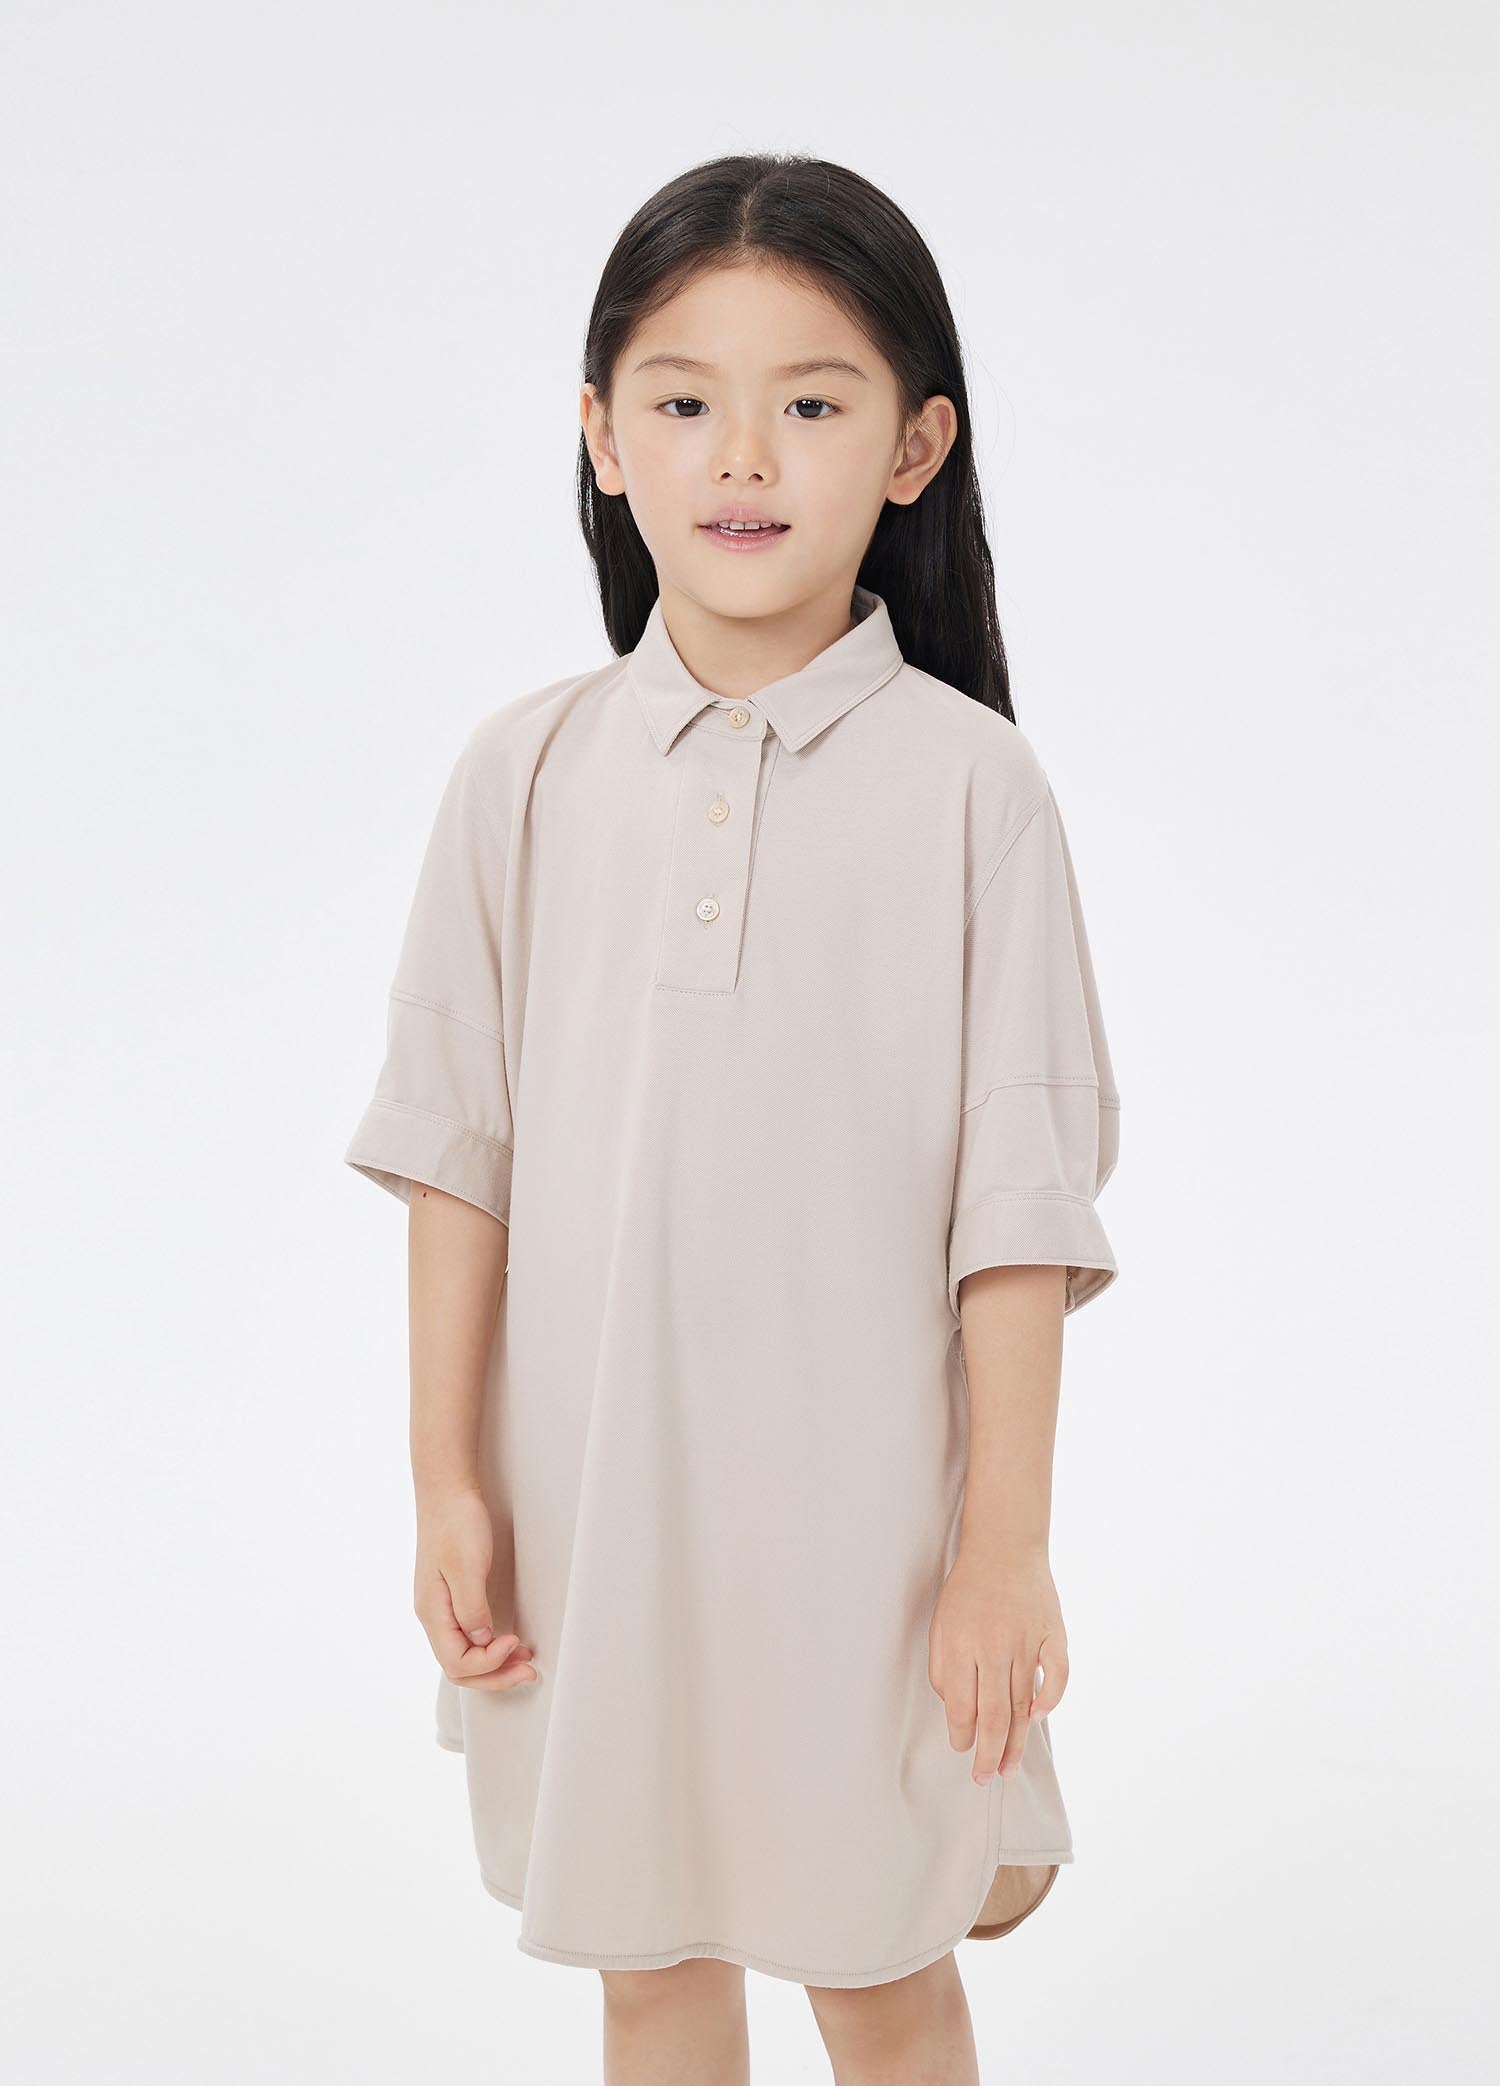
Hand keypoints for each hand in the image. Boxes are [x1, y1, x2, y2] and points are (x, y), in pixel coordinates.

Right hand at [414, 1487, 538, 1691]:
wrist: (447, 1491)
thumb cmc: (455, 1522)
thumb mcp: (466, 1564)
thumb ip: (471, 1606)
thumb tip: (481, 1639)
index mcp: (432, 1611)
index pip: (456, 1662)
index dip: (488, 1663)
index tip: (514, 1642)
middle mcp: (434, 1616)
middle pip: (460, 1667)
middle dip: (495, 1675)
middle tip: (528, 1672)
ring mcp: (442, 1609)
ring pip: (465, 1654)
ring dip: (495, 1665)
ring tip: (526, 1663)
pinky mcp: (454, 1599)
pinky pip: (469, 1637)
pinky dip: (490, 1647)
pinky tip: (510, 1642)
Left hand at [928, 1547, 1067, 1783]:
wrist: (1005, 1547)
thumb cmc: (968, 1589)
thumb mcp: (940, 1624)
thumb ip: (942, 1668)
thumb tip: (955, 1709)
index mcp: (962, 1645)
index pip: (962, 1706)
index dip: (962, 1736)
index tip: (963, 1750)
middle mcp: (994, 1647)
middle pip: (993, 1714)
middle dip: (988, 1754)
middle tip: (985, 1778)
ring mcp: (1026, 1641)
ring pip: (1022, 1703)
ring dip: (1015, 1741)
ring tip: (1008, 1768)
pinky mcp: (1052, 1633)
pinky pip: (1057, 1674)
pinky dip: (1050, 1698)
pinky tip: (1037, 1718)